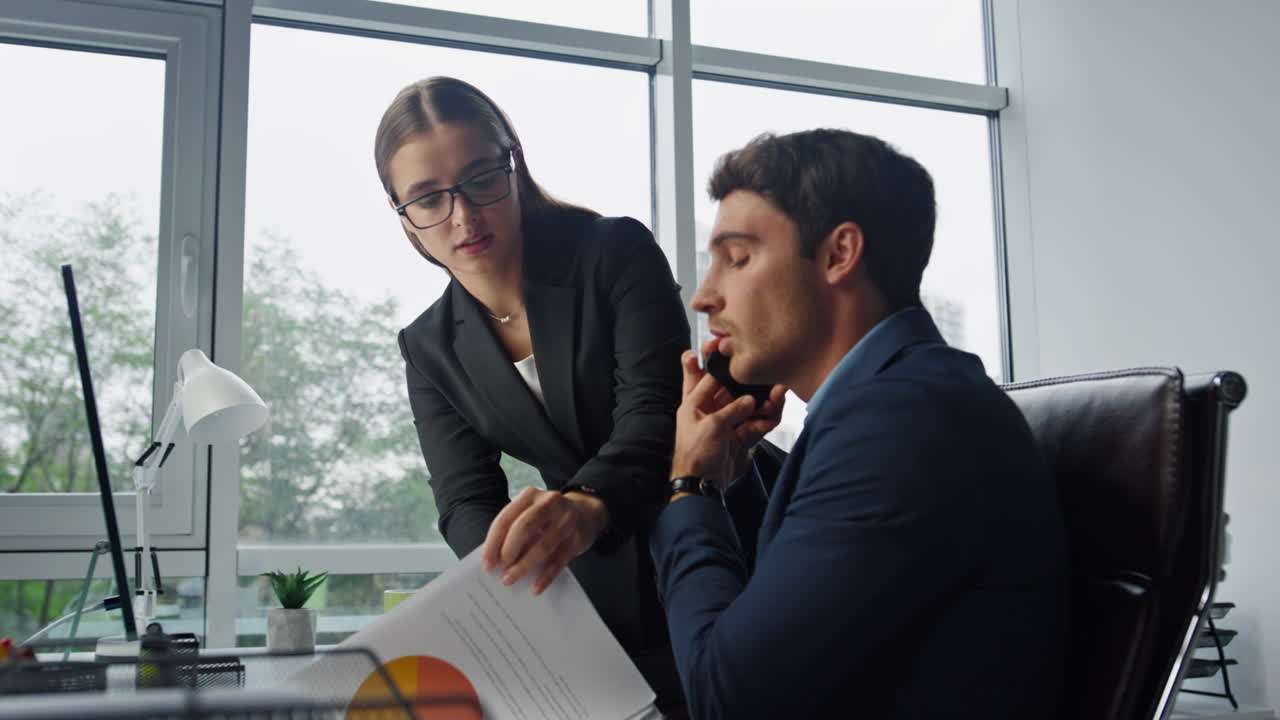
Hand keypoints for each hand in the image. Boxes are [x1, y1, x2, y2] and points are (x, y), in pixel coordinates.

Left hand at [481, 487, 607, 594]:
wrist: (586, 513)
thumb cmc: (548, 519)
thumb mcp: (531, 515)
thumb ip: (514, 531)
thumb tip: (495, 560)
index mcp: (530, 495)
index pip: (506, 518)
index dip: (494, 543)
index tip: (487, 564)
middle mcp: (549, 502)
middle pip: (524, 527)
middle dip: (509, 550)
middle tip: (501, 570)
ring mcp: (566, 519)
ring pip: (543, 545)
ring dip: (524, 566)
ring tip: (511, 580)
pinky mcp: (578, 538)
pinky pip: (559, 560)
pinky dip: (546, 576)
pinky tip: (536, 588)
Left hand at [681, 339, 786, 484]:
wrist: (701, 487)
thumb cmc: (695, 455)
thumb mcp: (712, 426)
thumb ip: (733, 409)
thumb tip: (751, 400)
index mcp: (694, 402)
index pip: (708, 376)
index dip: (719, 362)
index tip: (730, 348)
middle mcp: (709, 410)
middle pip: (731, 391)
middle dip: (749, 386)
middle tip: (767, 380)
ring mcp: (723, 424)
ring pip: (745, 408)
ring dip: (760, 406)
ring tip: (775, 400)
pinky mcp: (734, 437)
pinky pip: (750, 425)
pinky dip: (760, 424)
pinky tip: (767, 423)